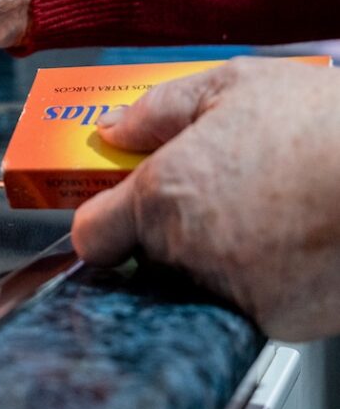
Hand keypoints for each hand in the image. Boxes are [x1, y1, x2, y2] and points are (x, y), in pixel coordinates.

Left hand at [72, 57, 339, 340]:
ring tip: (264, 212)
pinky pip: (248, 303)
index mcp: (162, 197)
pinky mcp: (278, 323)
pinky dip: (262, 280)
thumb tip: (113, 128)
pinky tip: (292, 240)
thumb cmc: (325, 124)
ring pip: (198, 282)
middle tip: (214, 196)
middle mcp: (188, 253)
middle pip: (148, 258)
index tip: (116, 214)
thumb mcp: (232, 85)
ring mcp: (233, 293)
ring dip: (215, 256)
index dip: (101, 223)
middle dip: (167, 232)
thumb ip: (157, 111)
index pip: (92, 238)